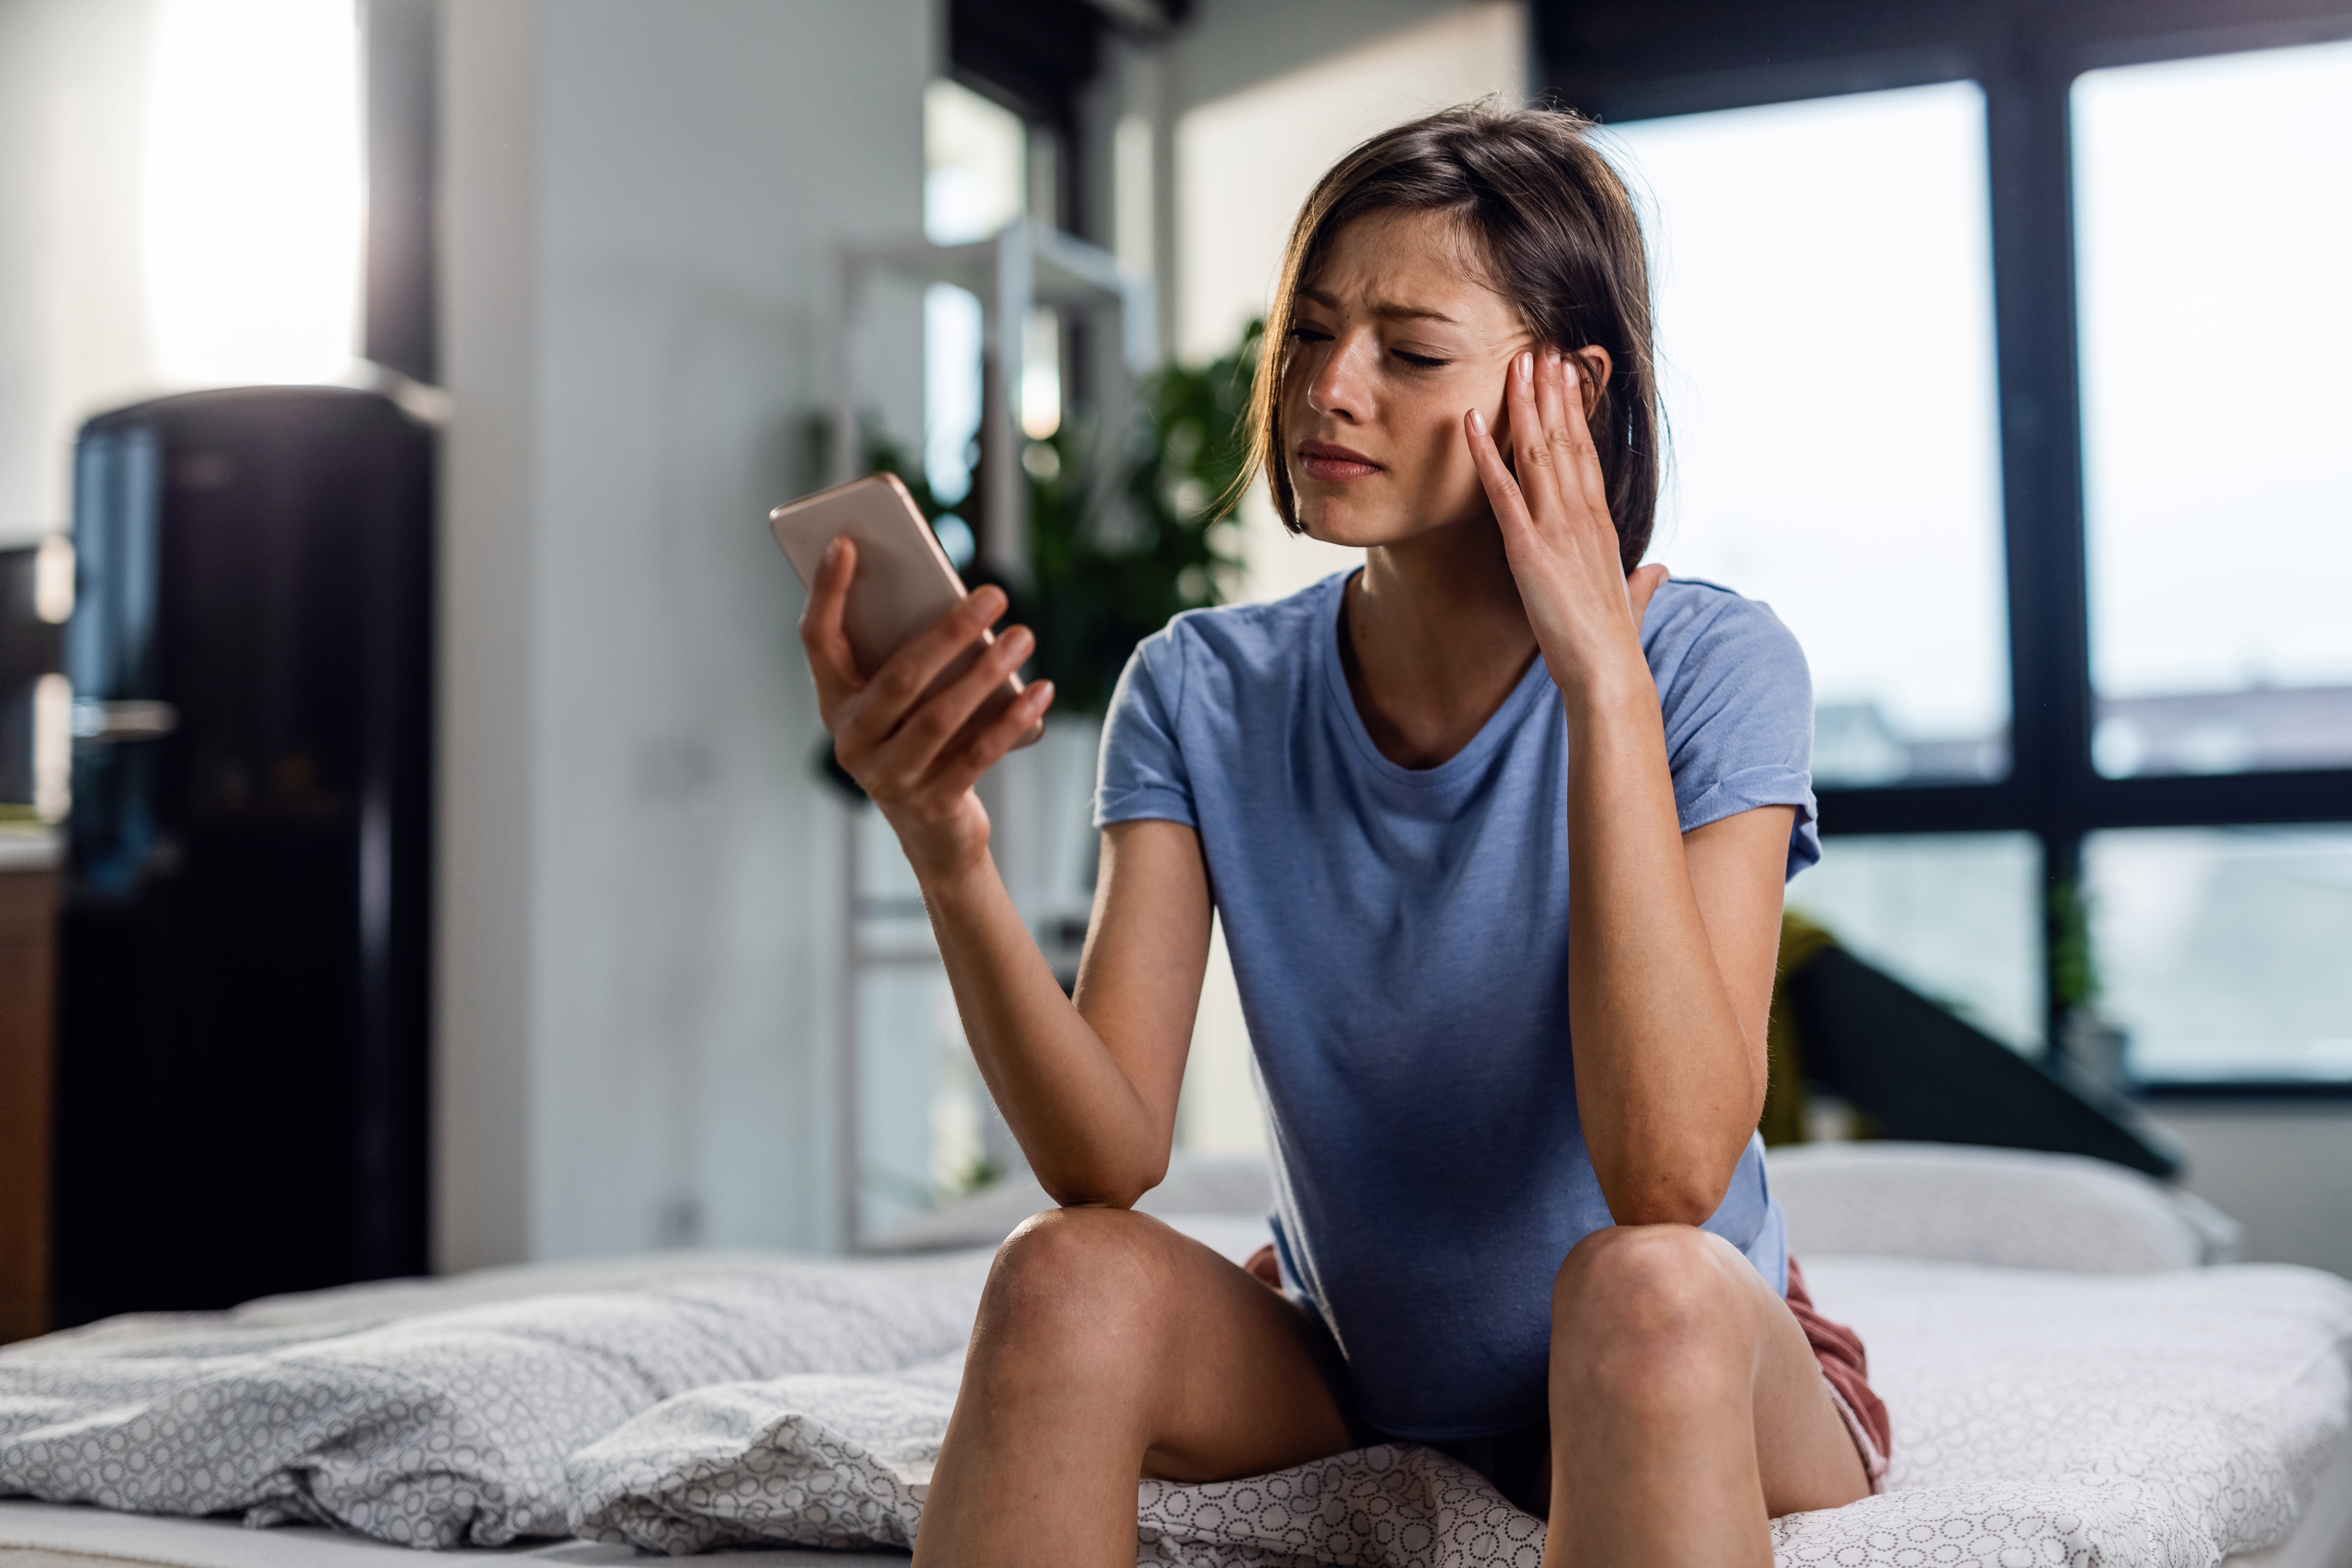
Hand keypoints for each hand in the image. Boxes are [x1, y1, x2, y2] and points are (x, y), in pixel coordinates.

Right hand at [799, 537, 1054, 880]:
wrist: (933, 831)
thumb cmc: (921, 740)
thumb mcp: (905, 699)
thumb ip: (911, 654)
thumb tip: (957, 600)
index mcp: (835, 704)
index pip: (818, 641)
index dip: (826, 592)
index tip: (844, 543)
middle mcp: (852, 741)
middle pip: (900, 676)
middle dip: (949, 632)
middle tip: (995, 594)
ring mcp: (888, 776)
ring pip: (940, 716)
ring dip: (988, 672)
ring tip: (1024, 636)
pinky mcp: (931, 803)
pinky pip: (976, 754)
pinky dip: (1011, 720)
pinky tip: (1039, 691)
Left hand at [1464, 348, 1666, 695]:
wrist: (1608, 671)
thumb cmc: (1613, 641)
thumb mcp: (1631, 600)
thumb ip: (1643, 582)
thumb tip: (1658, 570)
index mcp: (1601, 523)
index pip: (1587, 453)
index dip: (1576, 411)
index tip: (1569, 375)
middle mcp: (1581, 515)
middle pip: (1566, 439)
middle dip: (1554, 391)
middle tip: (1543, 347)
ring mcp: (1556, 528)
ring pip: (1539, 451)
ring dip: (1525, 404)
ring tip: (1518, 362)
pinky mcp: (1529, 548)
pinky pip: (1502, 491)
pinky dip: (1484, 454)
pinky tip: (1469, 422)